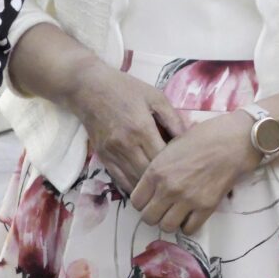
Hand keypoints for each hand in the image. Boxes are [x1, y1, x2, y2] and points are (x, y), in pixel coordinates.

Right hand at [70, 55, 183, 195]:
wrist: (87, 87)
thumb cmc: (125, 89)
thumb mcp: (155, 97)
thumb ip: (174, 119)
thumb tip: (191, 140)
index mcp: (142, 129)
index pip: (164, 160)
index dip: (178, 167)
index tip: (187, 167)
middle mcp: (126, 145)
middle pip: (150, 176)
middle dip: (165, 182)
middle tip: (179, 182)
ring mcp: (112, 154)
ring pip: (135, 183)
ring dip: (150, 189)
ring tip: (165, 190)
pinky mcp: (103, 158)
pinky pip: (120, 181)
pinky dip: (134, 187)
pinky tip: (146, 189)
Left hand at [128, 114, 256, 235]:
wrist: (233, 142)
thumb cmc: (202, 138)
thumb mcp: (171, 147)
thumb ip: (158, 168)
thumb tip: (151, 185)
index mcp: (156, 171)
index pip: (136, 201)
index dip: (142, 202)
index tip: (150, 200)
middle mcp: (168, 188)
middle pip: (148, 218)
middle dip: (154, 215)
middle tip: (162, 209)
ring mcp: (187, 200)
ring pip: (166, 227)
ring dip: (170, 222)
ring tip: (176, 214)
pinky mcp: (206, 208)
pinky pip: (189, 229)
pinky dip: (188, 225)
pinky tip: (191, 215)